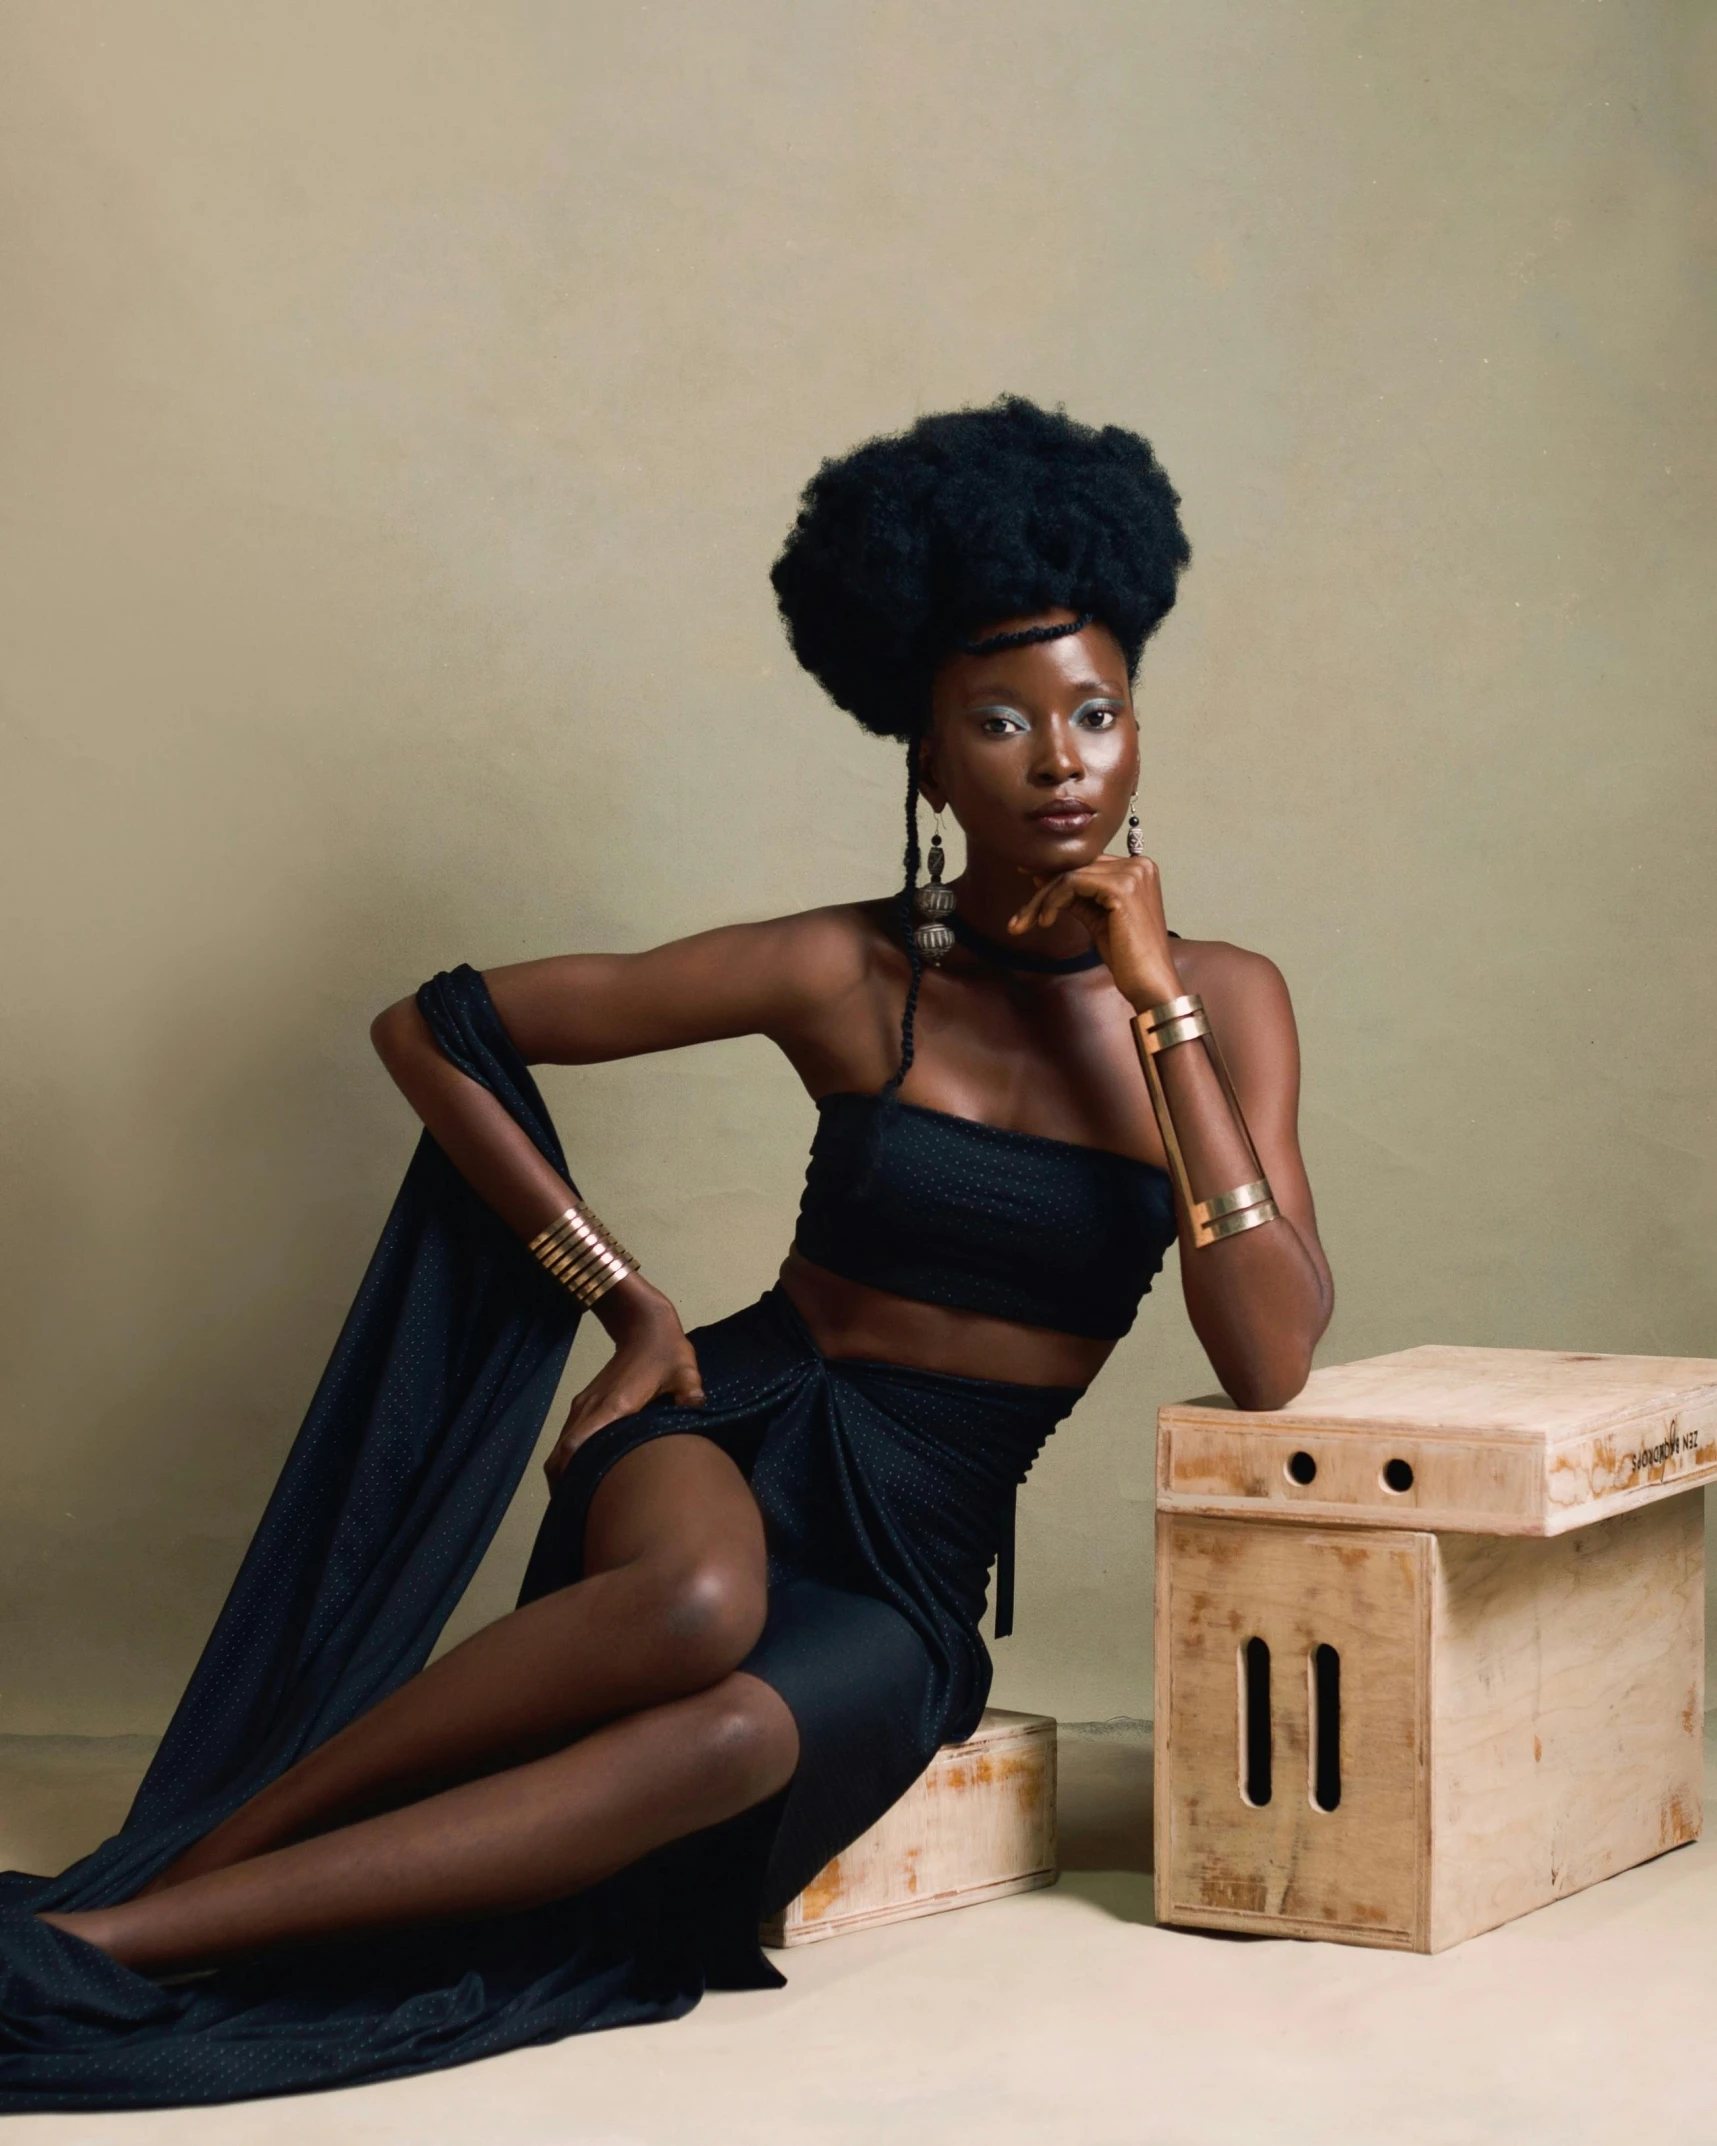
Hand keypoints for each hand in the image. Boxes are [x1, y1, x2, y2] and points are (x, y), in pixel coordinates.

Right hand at [542, 1275, 704, 1485]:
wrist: (644, 1322)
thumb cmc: (667, 1351)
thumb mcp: (685, 1372)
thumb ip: (689, 1394)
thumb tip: (696, 1415)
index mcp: (613, 1407)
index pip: (577, 1444)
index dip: (570, 1473)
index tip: (575, 1501)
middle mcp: (590, 1408)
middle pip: (562, 1452)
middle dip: (563, 1484)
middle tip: (578, 1512)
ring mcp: (585, 1405)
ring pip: (562, 1445)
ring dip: (565, 1472)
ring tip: (580, 1501)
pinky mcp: (587, 1403)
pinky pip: (570, 1436)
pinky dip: (569, 1458)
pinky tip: (585, 1474)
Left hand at [1008, 854, 1182, 1012]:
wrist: (1150, 983)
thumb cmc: (1128, 956)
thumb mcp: (1098, 917)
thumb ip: (1078, 896)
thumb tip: (1043, 877)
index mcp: (1138, 869)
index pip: (1087, 863)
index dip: (1055, 873)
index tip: (1027, 880)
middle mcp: (1138, 865)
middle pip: (1077, 867)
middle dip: (1042, 891)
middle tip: (1019, 917)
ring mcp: (1132, 874)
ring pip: (1070, 875)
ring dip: (1041, 900)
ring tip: (1026, 923)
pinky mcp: (1121, 888)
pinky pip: (1072, 884)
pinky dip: (1052, 901)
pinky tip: (1045, 922)